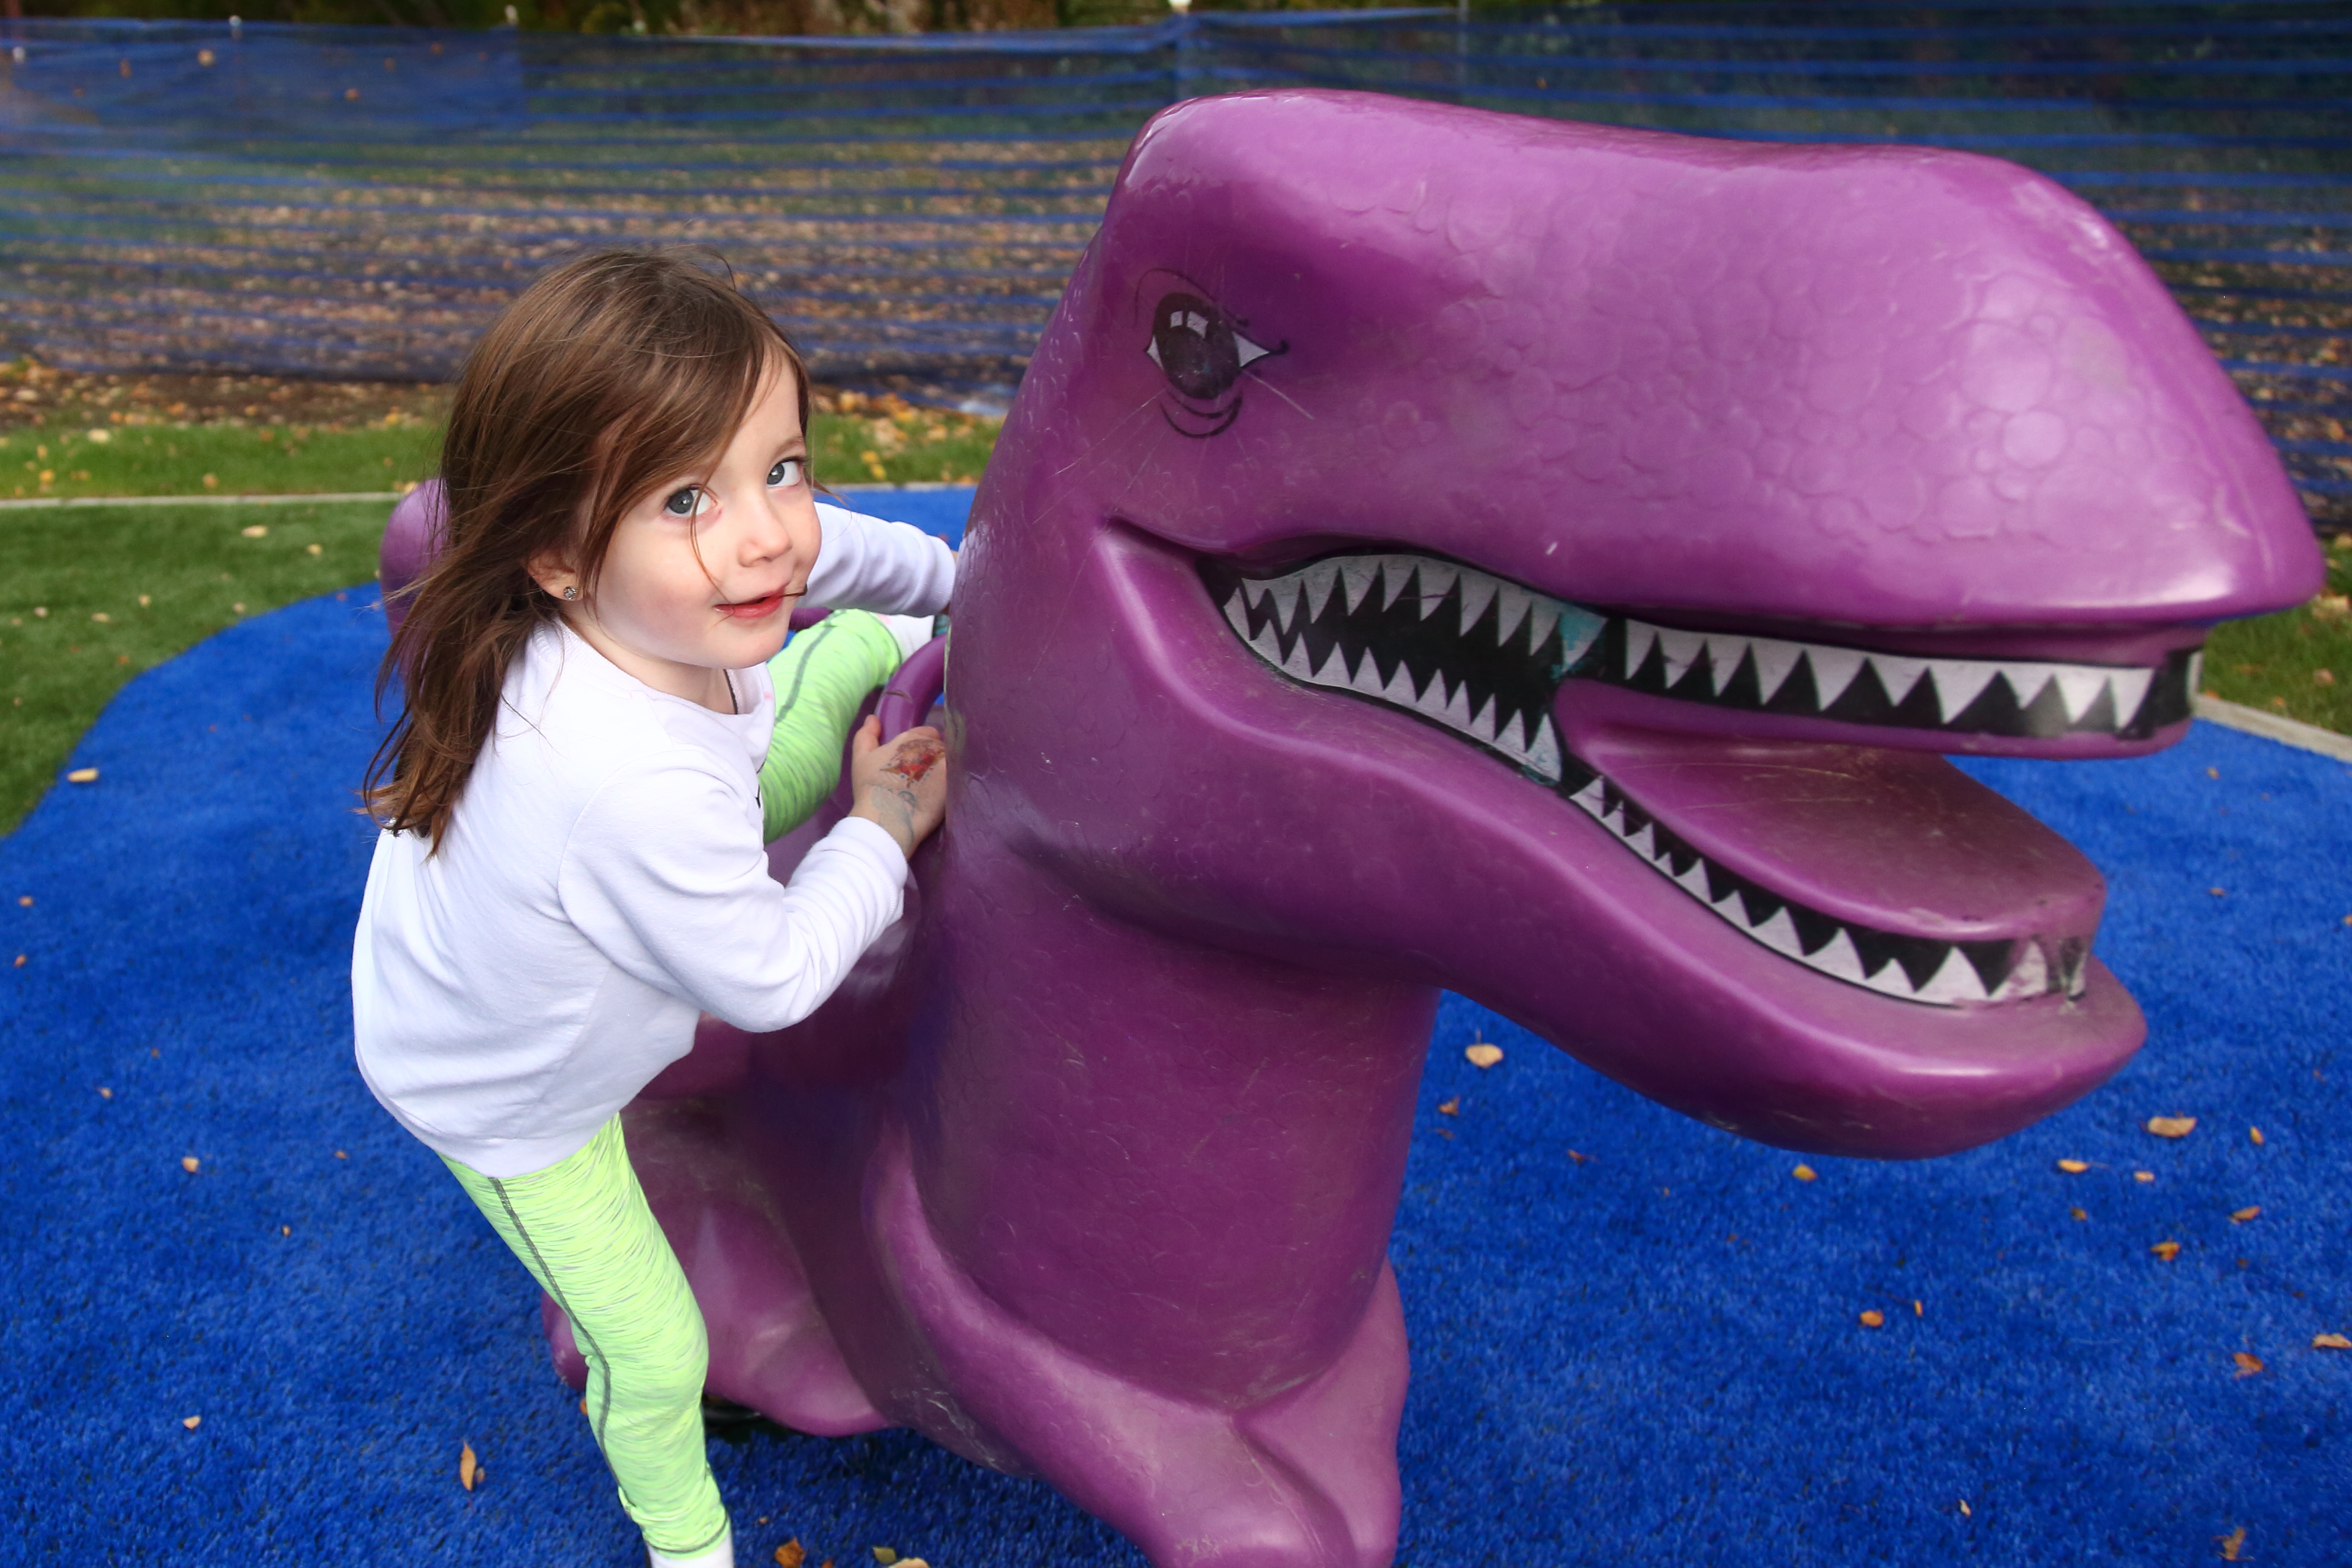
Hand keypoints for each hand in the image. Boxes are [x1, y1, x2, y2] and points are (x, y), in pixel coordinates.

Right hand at [846, 716, 947, 859]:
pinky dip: (952, 785)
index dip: (922, 746)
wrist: (886, 819)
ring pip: (951, 763)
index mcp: (912, 738)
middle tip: (921, 776)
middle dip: (933, 757)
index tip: (914, 761)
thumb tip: (873, 718)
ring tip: (932, 788)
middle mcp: (933, 747)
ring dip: (944, 771)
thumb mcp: (861, 758)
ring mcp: (947, 766)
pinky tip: (941, 796)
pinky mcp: (955, 785)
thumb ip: (866, 734)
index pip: (928, 733)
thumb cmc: (870, 788)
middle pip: (940, 748)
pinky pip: (958, 779)